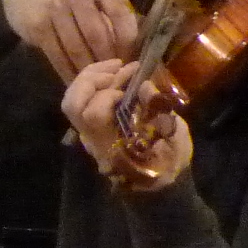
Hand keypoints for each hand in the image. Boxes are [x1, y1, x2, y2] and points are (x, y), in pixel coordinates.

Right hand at [2, 0, 138, 81]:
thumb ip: (111, 12)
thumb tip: (135, 46)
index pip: (119, 12)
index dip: (127, 39)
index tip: (130, 58)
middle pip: (97, 33)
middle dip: (107, 58)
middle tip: (114, 76)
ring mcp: (53, 7)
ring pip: (76, 47)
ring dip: (88, 69)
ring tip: (96, 82)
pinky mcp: (37, 26)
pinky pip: (57, 55)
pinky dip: (67, 71)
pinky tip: (75, 80)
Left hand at [61, 56, 190, 189]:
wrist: (156, 183)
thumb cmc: (168, 163)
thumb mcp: (175, 141)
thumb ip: (162, 116)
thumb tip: (144, 86)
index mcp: (111, 145)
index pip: (93, 115)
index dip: (107, 96)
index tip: (131, 87)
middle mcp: (91, 138)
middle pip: (72, 105)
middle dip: (92, 79)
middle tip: (118, 67)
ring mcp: (86, 131)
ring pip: (72, 100)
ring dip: (91, 76)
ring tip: (117, 64)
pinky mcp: (88, 124)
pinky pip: (80, 100)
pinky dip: (93, 81)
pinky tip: (113, 72)